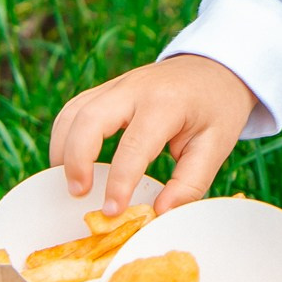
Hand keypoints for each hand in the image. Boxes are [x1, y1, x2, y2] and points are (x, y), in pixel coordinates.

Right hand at [50, 55, 258, 215]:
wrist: (216, 68)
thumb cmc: (217, 109)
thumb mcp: (216, 146)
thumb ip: (189, 183)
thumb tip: (158, 214)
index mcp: (166, 103)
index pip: (134, 145)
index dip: (119, 182)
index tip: (112, 212)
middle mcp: (135, 88)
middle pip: (90, 119)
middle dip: (77, 159)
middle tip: (79, 195)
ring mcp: (118, 85)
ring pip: (74, 111)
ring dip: (64, 148)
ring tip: (71, 184)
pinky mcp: (108, 89)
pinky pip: (75, 108)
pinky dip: (65, 135)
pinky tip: (70, 163)